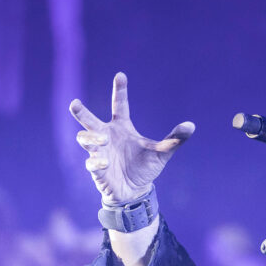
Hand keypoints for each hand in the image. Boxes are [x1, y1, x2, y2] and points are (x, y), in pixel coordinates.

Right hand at [69, 72, 194, 205]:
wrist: (135, 190)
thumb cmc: (145, 167)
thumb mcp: (162, 153)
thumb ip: (174, 139)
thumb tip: (191, 125)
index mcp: (122, 127)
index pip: (120, 105)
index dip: (120, 91)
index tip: (120, 75)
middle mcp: (107, 136)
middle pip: (89, 120)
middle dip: (80, 112)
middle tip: (74, 104)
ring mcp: (99, 151)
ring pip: (85, 138)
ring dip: (90, 138)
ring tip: (102, 139)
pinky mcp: (96, 168)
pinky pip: (91, 162)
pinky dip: (96, 162)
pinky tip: (104, 163)